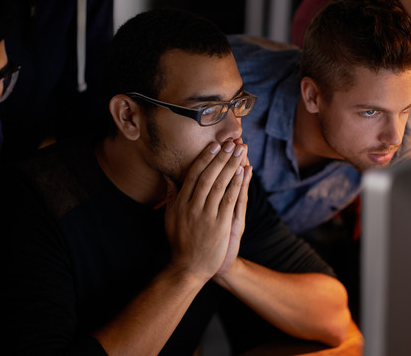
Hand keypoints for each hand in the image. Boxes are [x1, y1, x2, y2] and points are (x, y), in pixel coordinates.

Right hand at [163, 140, 247, 282]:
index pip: (193, 175)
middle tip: (231, 142)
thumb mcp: (170, 218)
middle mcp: (192, 206)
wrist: (188, 268)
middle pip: (208, 175)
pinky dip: (237, 184)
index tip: (214, 145)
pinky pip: (229, 199)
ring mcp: (206, 215)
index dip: (205, 158)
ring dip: (231, 165)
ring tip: (240, 150)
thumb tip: (167, 177)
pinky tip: (243, 172)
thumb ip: (171, 196)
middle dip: (221, 157)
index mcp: (180, 203)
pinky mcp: (219, 224)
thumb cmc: (180, 243)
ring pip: (220, 184)